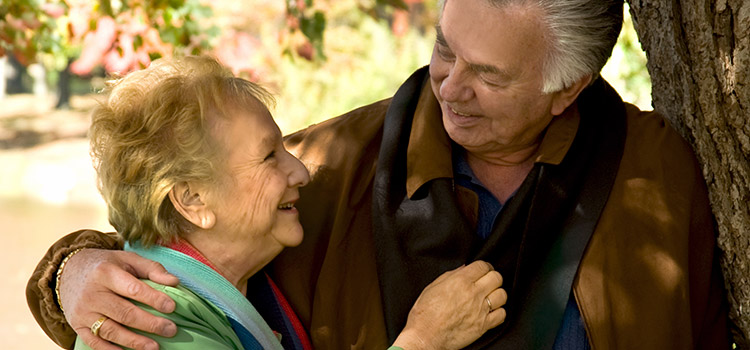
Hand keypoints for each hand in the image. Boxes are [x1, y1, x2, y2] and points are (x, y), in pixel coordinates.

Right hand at [59, 248, 179, 349]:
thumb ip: (152, 269)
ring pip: (111, 330)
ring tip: (155, 347)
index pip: (133, 289)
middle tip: (171, 330)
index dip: (153, 299)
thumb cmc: (106, 265)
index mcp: (105, 273)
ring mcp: (83, 312)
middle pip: (124, 313)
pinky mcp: (77, 325)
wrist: (68, 271)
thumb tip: (175, 282)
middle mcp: (92, 293)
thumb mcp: (128, 259)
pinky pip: (94, 342)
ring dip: (134, 341)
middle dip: (150, 324)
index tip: (172, 307)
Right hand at [392, 261, 506, 349]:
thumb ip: (451, 275)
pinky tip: (490, 312)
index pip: (483, 266)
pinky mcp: (483, 325)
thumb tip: (464, 268)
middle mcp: (473, 294)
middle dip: (493, 278)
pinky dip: (498, 312)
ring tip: (489, 297)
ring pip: (502, 295)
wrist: (425, 336)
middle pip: (496, 278)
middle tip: (487, 282)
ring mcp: (480, 310)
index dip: (484, 266)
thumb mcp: (433, 287)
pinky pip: (502, 315)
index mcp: (460, 281)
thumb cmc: (425, 313)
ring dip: (497, 294)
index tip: (483, 270)